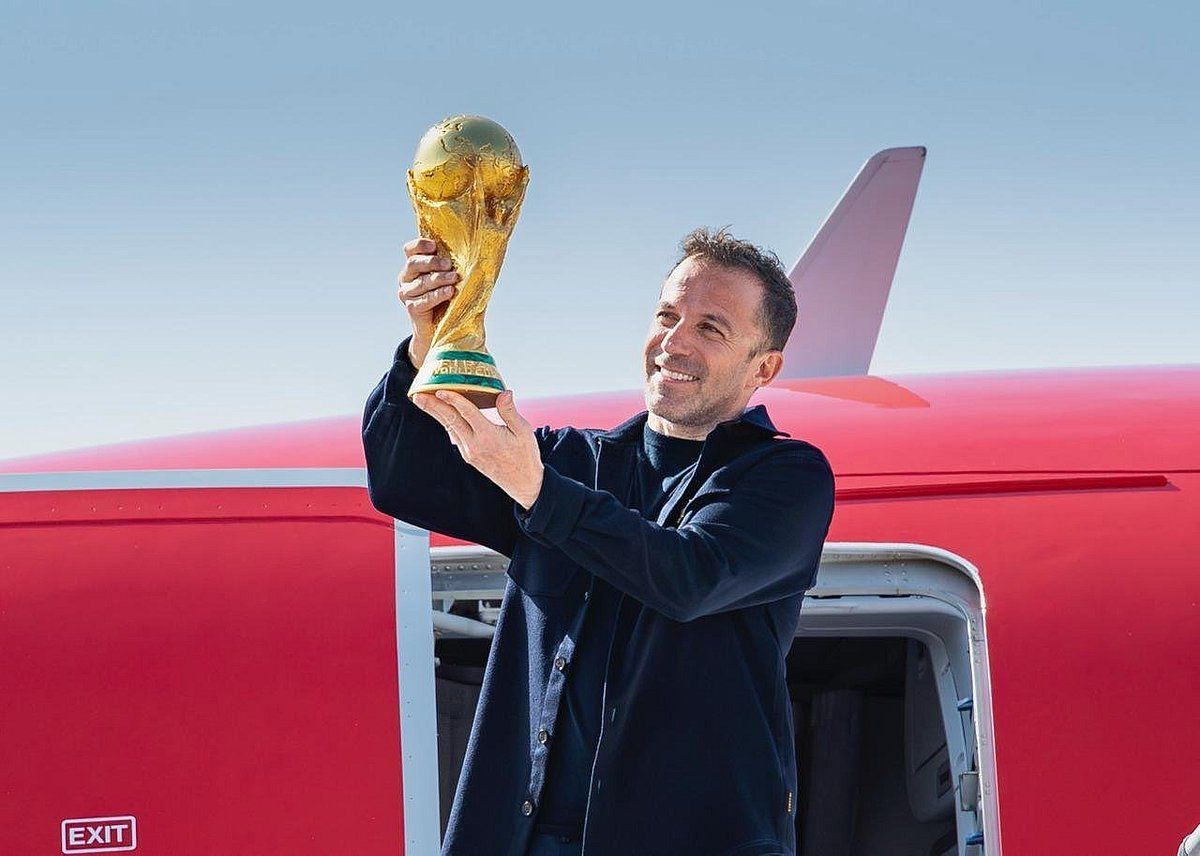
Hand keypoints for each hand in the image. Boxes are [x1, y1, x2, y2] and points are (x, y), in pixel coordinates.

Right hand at [398, 237, 458, 365]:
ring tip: (454, 278)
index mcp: (415, 265)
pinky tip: (449, 292)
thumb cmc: (450, 299)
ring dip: (439, 279)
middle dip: (432, 262)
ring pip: (421, 282)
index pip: (410, 249)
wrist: (442, 328)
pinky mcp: (412, 308)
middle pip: (413, 263)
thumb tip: (478, 254)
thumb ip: (454, 266)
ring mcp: (407, 293)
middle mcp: (406, 277)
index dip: (420, 245)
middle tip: (448, 264)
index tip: (434, 246)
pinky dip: (438, 295)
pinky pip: (424, 300)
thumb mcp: (451, 279)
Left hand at [413, 389, 543, 509]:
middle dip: (433, 406)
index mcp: (488, 437)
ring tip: (422, 400)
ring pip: (449, 428)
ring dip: (435, 413)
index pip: (467, 413)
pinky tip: (440, 414)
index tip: (440, 389)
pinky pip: (454, 435)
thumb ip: (510, 412)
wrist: (523, 484)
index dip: (453, 400)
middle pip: (450, 420)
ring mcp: (469, 452)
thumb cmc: (525, 456)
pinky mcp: (469, 456)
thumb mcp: (524, 432)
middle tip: (417, 394)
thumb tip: (504, 392)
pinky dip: (446, 422)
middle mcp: (475, 445)